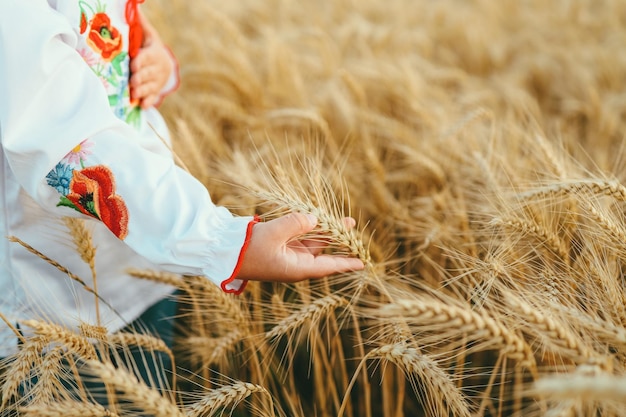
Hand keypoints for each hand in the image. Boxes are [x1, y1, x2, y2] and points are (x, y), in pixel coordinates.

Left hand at [129, 11, 173, 108]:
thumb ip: (139, 23)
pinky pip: (153, 98)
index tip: (134, 64)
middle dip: (141, 78)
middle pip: (149, 74)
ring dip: (142, 91)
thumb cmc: (149, 46)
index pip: (148, 57)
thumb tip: (133, 6)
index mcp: (155, 53)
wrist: (163, 63)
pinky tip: (142, 106)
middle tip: (132, 82)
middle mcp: (158, 68)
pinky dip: (148, 102)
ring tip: (133, 94)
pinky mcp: (156, 91)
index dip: (142, 61)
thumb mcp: (147, 34)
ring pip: (151, 87)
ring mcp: (158, 81)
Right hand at [236, 213, 364, 281]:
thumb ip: (296, 223)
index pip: (328, 266)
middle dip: (337, 238)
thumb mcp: (274, 233)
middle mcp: (295, 263)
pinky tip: (315, 218)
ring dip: (324, 230)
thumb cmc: (248, 249)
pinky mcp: (278, 246)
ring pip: (312, 242)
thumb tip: (315, 218)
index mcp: (297, 268)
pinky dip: (308, 228)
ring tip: (339, 219)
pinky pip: (299, 236)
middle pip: (322, 250)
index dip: (346, 263)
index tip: (363, 263)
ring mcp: (287, 254)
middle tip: (350, 224)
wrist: (224, 251)